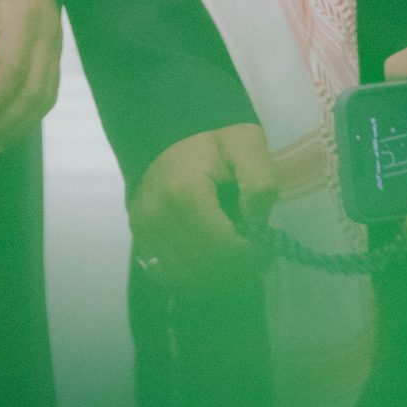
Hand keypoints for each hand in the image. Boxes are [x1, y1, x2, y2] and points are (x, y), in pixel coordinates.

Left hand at [0, 0, 62, 159]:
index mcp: (21, 10)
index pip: (15, 63)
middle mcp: (46, 30)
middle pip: (36, 88)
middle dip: (6, 122)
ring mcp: (54, 44)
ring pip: (46, 96)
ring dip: (18, 127)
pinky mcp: (53, 55)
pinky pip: (47, 93)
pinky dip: (28, 118)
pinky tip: (4, 133)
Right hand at [129, 124, 275, 291]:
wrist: (170, 127)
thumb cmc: (214, 137)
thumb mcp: (248, 145)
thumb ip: (260, 184)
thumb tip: (256, 227)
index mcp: (185, 193)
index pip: (222, 249)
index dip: (251, 257)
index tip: (268, 247)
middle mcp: (157, 217)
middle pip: (204, 269)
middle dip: (237, 270)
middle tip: (258, 257)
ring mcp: (143, 230)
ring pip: (185, 278)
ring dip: (216, 277)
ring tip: (236, 259)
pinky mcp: (139, 237)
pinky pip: (166, 274)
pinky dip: (192, 277)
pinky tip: (210, 263)